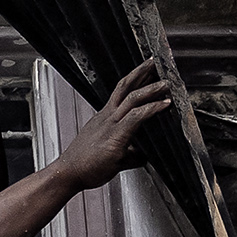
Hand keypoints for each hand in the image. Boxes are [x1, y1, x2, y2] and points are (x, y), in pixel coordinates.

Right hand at [48, 65, 177, 187]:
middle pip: (126, 86)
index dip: (136, 77)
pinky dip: (152, 108)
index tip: (148, 69)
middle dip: (143, 72)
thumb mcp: (111, 155)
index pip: (121, 90)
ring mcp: (111, 125)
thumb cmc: (85, 165)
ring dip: (152, 88)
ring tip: (168, 82)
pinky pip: (136, 117)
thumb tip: (142, 155)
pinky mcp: (115, 137)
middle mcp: (108, 117)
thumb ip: (130, 153)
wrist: (68, 174)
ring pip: (133, 98)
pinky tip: (164, 105)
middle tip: (158, 61)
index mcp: (105, 117)